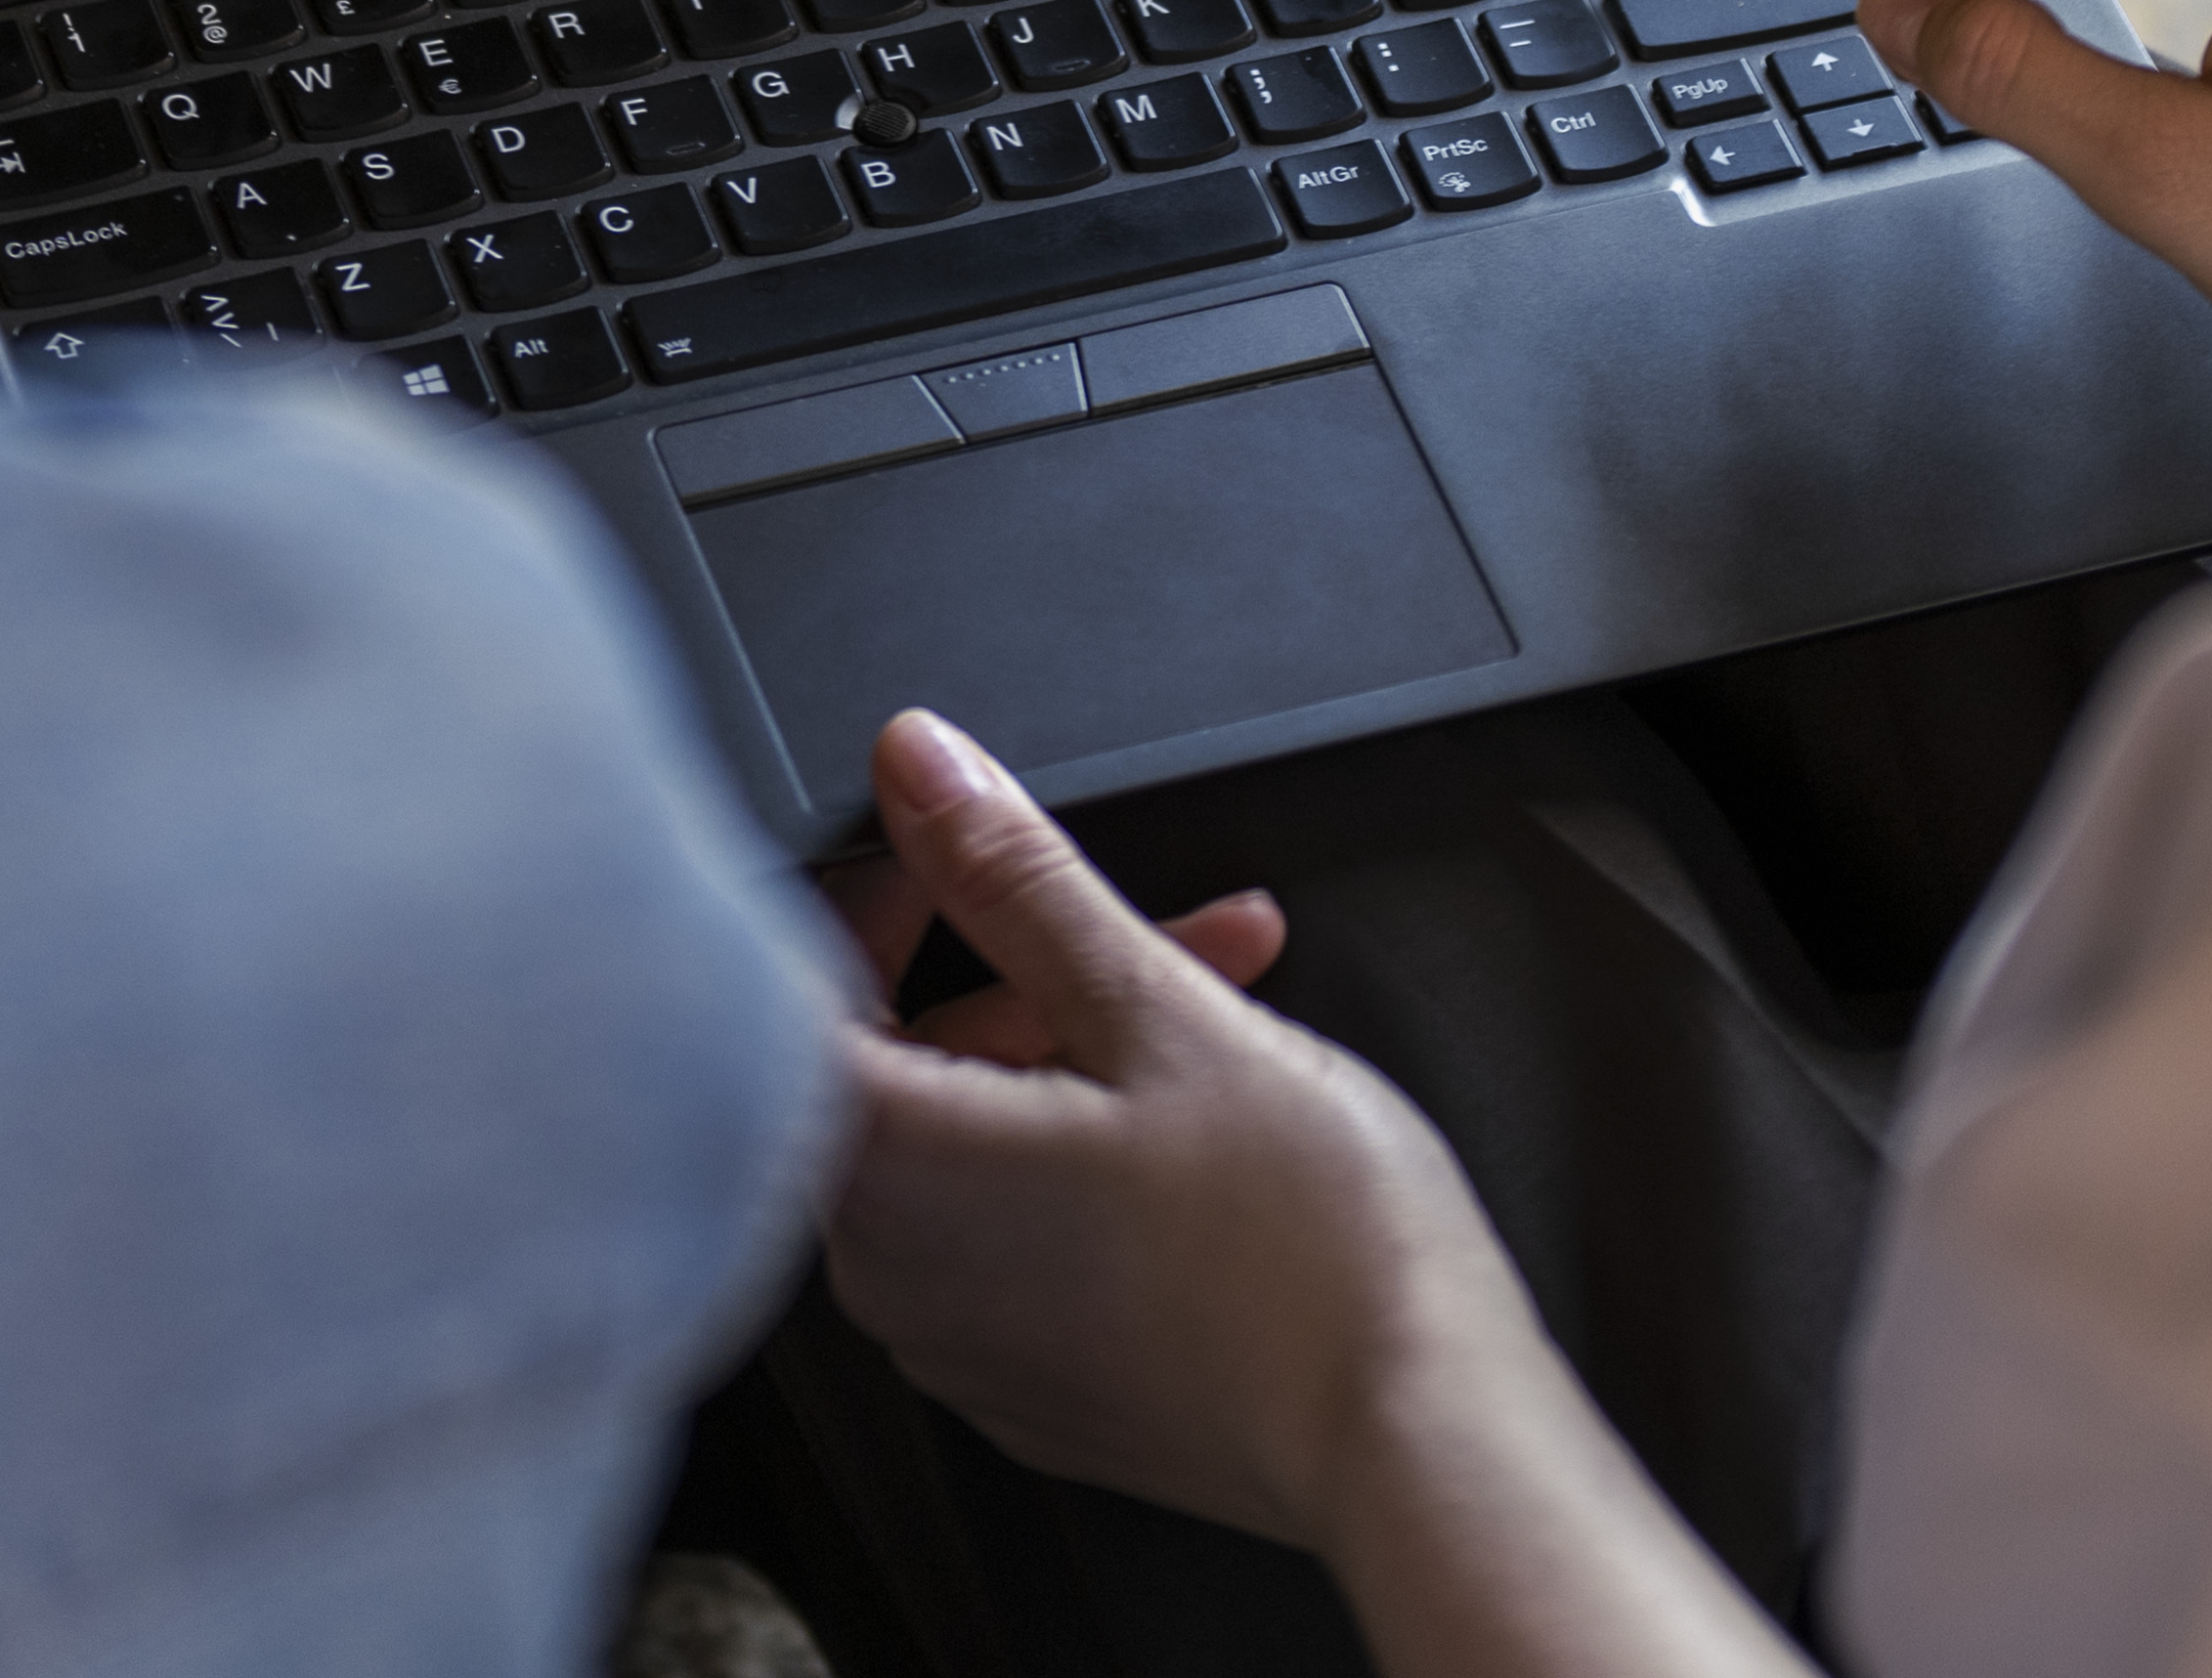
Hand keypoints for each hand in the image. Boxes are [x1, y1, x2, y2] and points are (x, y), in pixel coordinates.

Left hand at [821, 719, 1815, 1677]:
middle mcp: (888, 1273)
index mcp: (886, 1166)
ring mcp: (958, 1344)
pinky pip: (1017, 1234)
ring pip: (975, 1144)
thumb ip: (1016, 877)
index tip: (977, 850)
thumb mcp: (1159, 1010)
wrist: (1415, 1439)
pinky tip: (1202, 1129)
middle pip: (906, 1062)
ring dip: (1080, 1053)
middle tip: (1176, 936)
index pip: (797, 983)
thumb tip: (920, 771)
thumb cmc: (1306, 1254)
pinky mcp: (1030, 1389)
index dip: (893, 889)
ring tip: (1223, 1017)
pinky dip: (1085, 1157)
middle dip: (1035, 969)